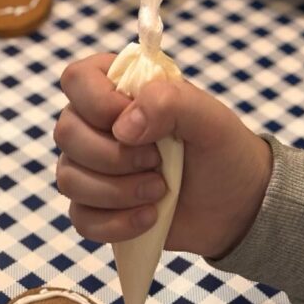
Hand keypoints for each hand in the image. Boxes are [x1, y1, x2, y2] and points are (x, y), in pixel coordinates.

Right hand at [55, 53, 272, 259]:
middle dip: (114, 156)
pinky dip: (117, 224)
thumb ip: (169, 102)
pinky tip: (149, 218)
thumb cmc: (222, 151)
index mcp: (118, 89)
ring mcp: (91, 169)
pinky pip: (81, 219)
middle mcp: (95, 126)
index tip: (139, 125)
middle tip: (157, 163)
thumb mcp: (210, 118)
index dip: (100, 104)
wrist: (236, 205)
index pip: (77, 80)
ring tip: (160, 192)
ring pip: (69, 180)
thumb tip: (123, 127)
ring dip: (118, 192)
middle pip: (66, 134)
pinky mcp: (96, 209)